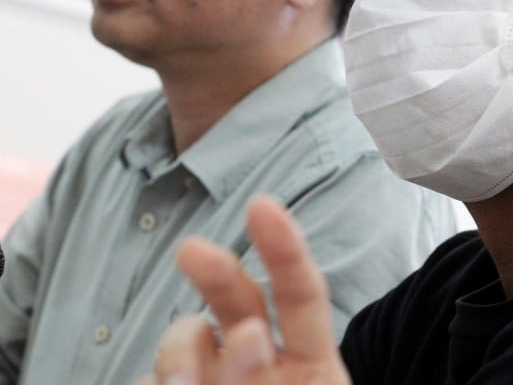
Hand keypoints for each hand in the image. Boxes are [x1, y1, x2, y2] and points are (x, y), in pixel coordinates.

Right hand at [136, 196, 352, 383]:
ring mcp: (210, 381)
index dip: (285, 251)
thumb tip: (244, 333)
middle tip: (190, 250)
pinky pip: (144, 378)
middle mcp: (259, 369)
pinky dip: (153, 384)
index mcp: (309, 368)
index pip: (301, 299)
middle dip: (216, 272)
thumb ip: (266, 379)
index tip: (262, 204)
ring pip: (186, 340)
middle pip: (238, 303)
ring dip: (178, 356)